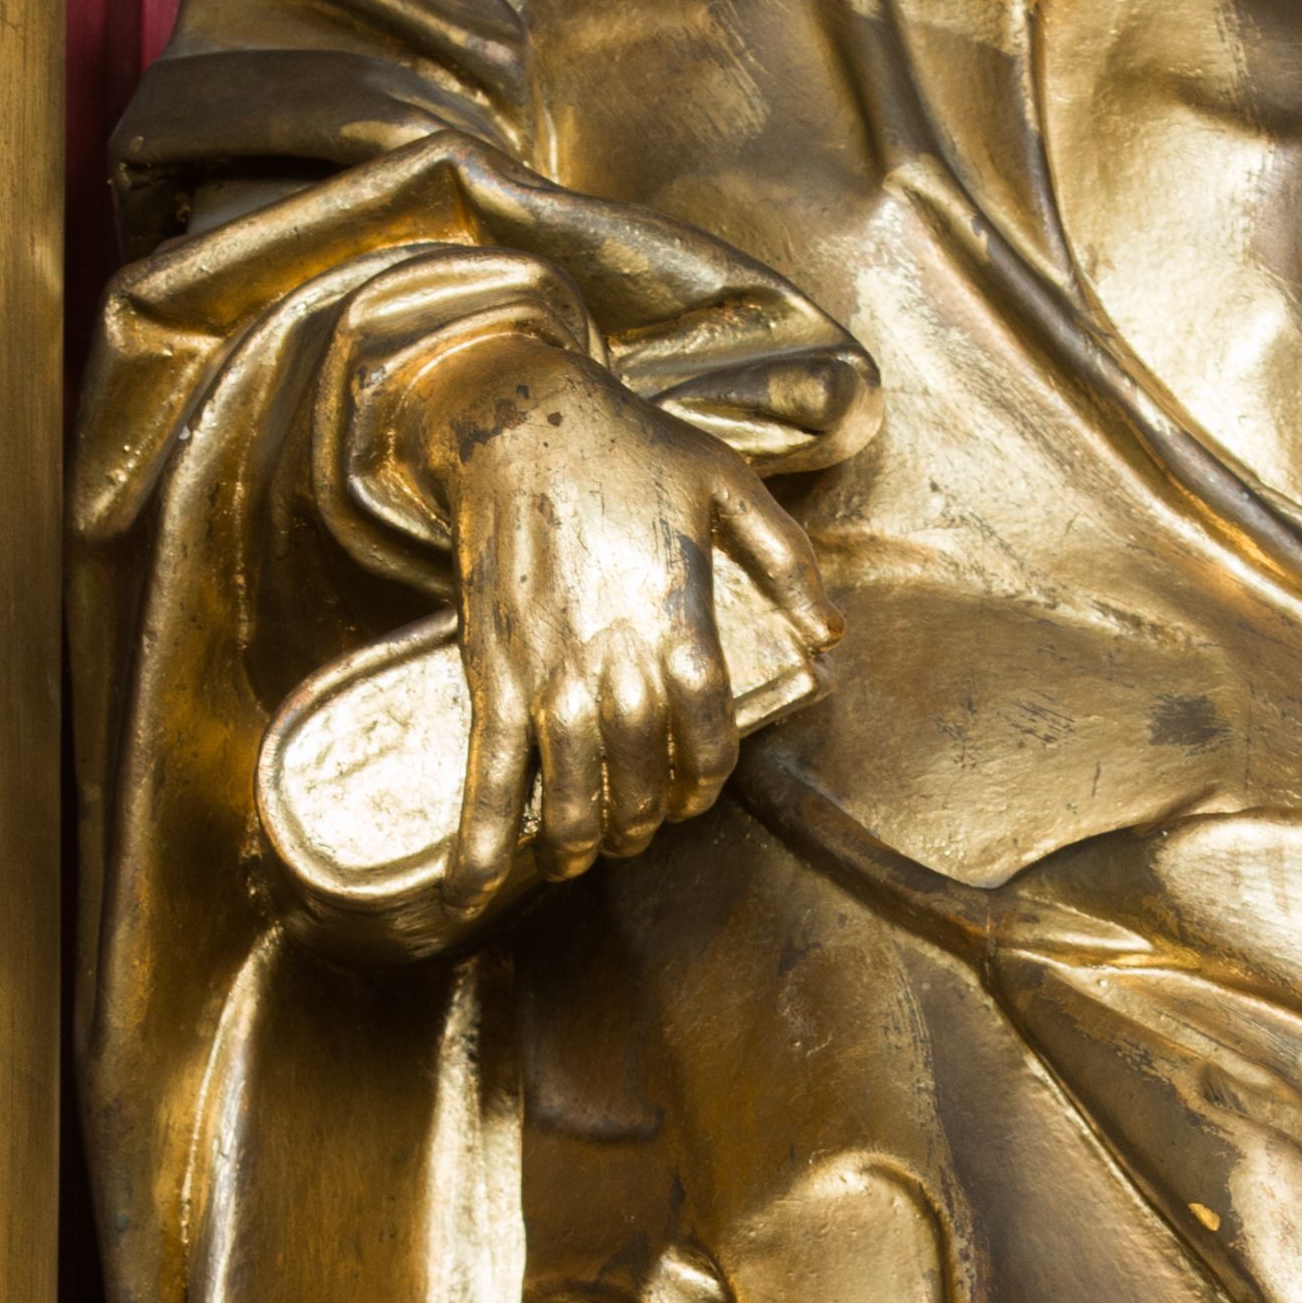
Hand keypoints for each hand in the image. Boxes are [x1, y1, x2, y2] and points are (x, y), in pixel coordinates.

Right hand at [386, 326, 833, 921]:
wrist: (523, 420)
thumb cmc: (632, 446)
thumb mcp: (732, 485)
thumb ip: (788, 562)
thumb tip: (830, 634)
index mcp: (682, 624)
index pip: (708, 738)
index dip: (705, 780)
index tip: (694, 792)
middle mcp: (618, 661)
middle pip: (639, 776)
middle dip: (640, 819)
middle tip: (636, 829)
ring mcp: (550, 671)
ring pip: (569, 788)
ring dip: (575, 840)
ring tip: (579, 856)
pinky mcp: (491, 668)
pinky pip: (487, 767)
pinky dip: (479, 832)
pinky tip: (471, 882)